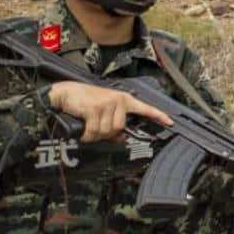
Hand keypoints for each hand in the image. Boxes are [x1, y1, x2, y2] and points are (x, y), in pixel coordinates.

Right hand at [47, 81, 171, 142]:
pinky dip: (87, 135)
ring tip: (87, 126)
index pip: (145, 108)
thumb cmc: (84, 102)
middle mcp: (118, 100)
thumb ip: (114, 125)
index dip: (158, 116)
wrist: (64, 93)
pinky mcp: (95, 108)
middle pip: (119, 129)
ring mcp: (107, 103)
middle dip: (106, 133)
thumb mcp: (102, 111)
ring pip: (107, 132)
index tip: (169, 122)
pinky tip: (82, 129)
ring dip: (95, 135)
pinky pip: (94, 132)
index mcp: (123, 99)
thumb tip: (122, 140)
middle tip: (94, 127)